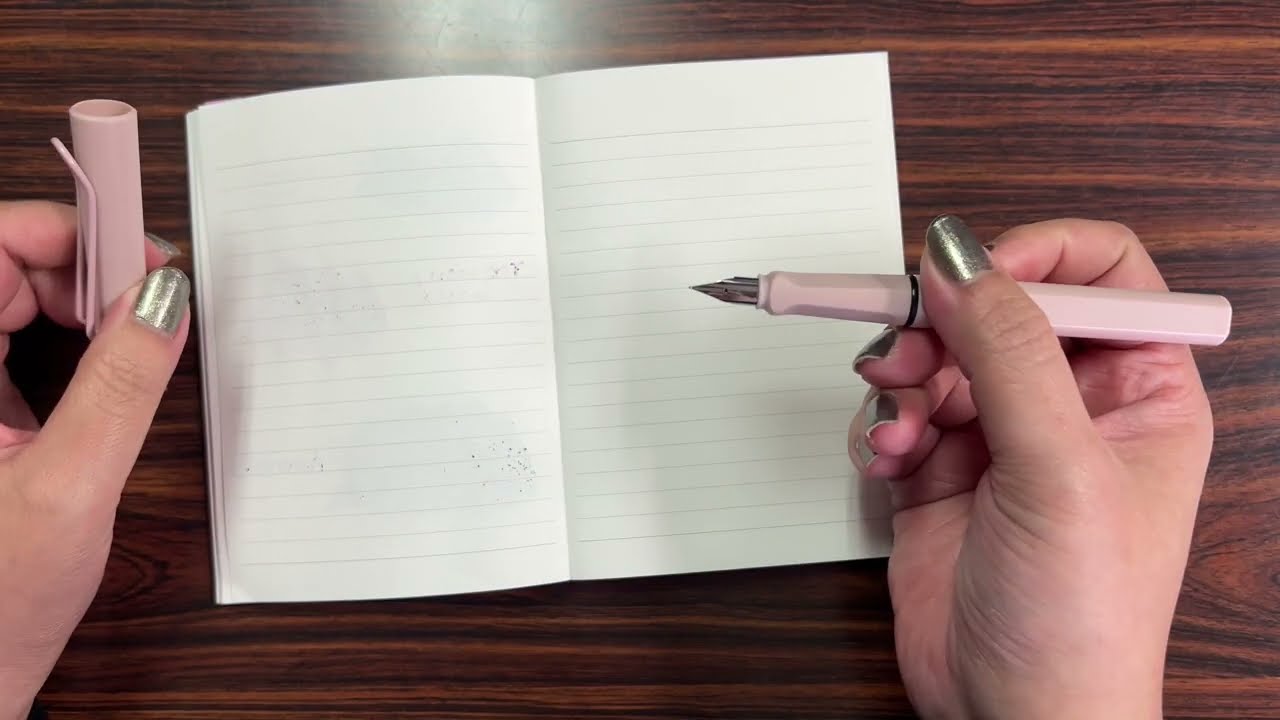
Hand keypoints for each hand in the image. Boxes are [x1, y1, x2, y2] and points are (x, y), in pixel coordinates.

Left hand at [0, 201, 189, 718]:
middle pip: (3, 264)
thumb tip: (161, 302)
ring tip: (132, 337)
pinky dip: (68, 336)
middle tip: (152, 301)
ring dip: (79, 304)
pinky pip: (15, 335)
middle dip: (83, 271)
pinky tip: (103, 366)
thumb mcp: (69, 490)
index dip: (64, 233)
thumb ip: (119, 387)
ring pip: (12, 296)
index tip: (138, 251)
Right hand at [850, 216, 1211, 718]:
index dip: (1039, 256)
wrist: (1009, 716)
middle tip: (909, 346)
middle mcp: (1070, 407)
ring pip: (938, 353)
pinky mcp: (940, 470)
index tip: (977, 272)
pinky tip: (890, 457)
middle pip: (1001, 307)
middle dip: (945, 321)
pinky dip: (883, 423)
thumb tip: (961, 258)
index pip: (1102, 275)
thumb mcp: (1059, 469)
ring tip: (899, 418)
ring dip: (905, 373)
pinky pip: (899, 407)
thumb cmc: (1080, 620)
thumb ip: (1009, 351)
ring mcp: (1001, 438)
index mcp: (1140, 393)